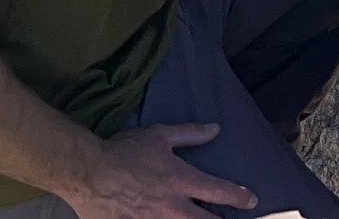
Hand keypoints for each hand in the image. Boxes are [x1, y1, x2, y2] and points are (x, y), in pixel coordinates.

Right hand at [66, 124, 254, 218]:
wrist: (87, 172)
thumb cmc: (124, 151)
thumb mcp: (159, 135)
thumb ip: (190, 134)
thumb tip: (215, 129)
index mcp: (180, 180)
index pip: (218, 191)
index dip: (239, 196)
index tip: (251, 199)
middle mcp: (171, 206)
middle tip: (226, 218)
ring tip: (199, 217)